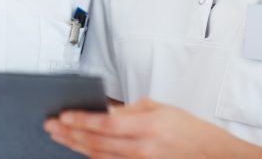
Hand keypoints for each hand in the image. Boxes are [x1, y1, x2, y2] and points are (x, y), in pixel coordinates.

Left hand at [44, 98, 222, 157]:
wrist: (210, 154)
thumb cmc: (188, 129)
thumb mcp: (159, 108)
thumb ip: (129, 110)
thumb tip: (104, 111)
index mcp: (147, 127)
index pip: (105, 124)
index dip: (81, 120)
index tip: (63, 116)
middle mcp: (142, 149)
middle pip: (96, 143)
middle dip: (70, 133)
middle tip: (52, 126)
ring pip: (99, 157)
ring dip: (76, 146)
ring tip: (60, 137)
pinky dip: (94, 158)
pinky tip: (81, 151)